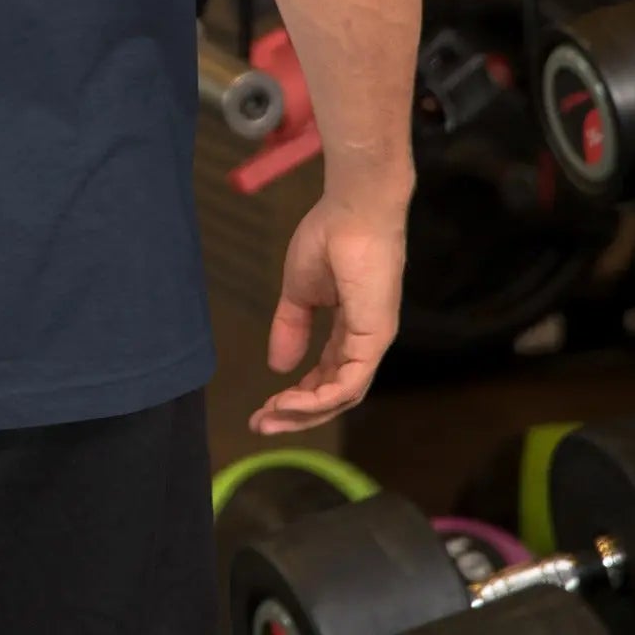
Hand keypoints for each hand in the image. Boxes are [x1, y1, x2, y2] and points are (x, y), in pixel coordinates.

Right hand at [250, 191, 406, 435]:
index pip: (325, 377)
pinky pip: (349, 382)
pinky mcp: (375, 337)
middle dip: (296, 415)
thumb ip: (291, 327)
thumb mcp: (299, 291)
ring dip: (304, 411)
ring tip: (268, 416)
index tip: (262, 408)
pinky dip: (321, 397)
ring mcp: (372, 342)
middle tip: (259, 425)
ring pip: (342, 396)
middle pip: (334, 395)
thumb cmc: (330, 237)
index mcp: (350, 331)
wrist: (353, 209)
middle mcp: (364, 343)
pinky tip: (292, 403)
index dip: (295, 396)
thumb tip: (278, 366)